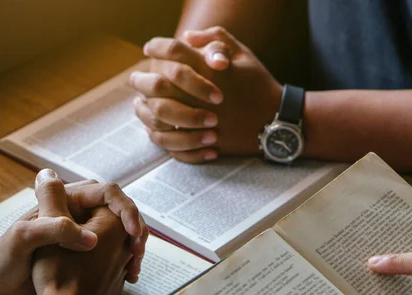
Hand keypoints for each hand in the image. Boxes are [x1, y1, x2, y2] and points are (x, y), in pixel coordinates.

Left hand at [0, 170, 147, 294]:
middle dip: (136, 229)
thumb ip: (53, 228)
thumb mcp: (25, 239)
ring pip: (122, 229)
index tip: (133, 234)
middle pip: (121, 209)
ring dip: (134, 245)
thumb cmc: (5, 258)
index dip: (126, 210)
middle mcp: (78, 211)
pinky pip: (116, 247)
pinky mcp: (86, 248)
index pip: (109, 192)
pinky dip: (126, 258)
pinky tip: (128, 274)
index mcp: (67, 199)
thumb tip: (90, 236)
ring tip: (135, 267)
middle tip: (138, 253)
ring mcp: (84, 229)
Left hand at [132, 26, 281, 162]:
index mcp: (210, 70)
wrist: (276, 120)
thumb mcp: (243, 54)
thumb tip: (186, 37)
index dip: (156, 46)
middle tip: (135, 77)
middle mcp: (200, 94)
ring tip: (140, 102)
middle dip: (141, 79)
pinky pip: (170, 139)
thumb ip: (215, 38)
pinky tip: (153, 125)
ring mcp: (200, 120)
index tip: (149, 48)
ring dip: (144, 107)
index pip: (172, 51)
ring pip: (158, 114)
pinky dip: (157, 132)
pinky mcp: (203, 141)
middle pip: (157, 83)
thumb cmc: (259, 85)